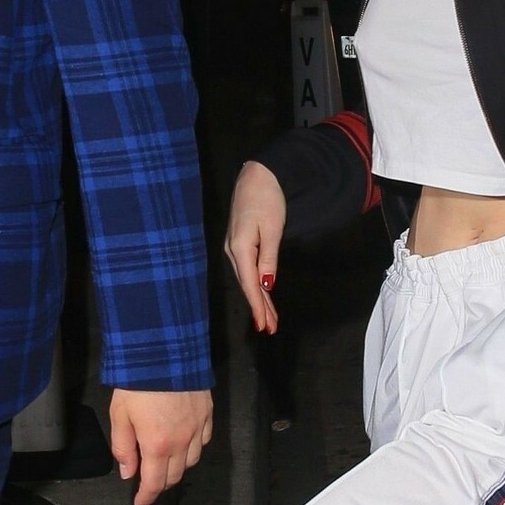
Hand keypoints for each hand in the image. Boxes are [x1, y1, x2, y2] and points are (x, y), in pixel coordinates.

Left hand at [109, 389, 212, 504]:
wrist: (164, 351)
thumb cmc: (137, 383)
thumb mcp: (119, 415)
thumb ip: (123, 447)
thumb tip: (128, 472)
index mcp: (157, 445)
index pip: (154, 483)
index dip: (146, 497)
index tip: (140, 502)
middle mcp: (182, 442)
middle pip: (175, 476)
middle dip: (161, 483)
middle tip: (149, 481)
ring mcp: (198, 427)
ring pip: (192, 461)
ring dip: (178, 467)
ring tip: (165, 461)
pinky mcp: (207, 413)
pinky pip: (204, 440)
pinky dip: (194, 448)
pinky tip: (184, 442)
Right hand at [224, 161, 286, 334]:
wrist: (257, 176)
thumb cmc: (266, 199)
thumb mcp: (272, 228)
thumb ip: (268, 258)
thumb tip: (265, 284)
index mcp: (239, 248)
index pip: (249, 284)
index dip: (257, 307)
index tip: (264, 325)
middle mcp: (232, 250)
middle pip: (247, 285)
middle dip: (259, 308)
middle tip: (269, 329)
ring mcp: (233, 247)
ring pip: (247, 279)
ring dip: (258, 299)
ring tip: (268, 319)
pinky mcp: (239, 243)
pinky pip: (247, 270)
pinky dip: (255, 284)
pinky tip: (261, 294)